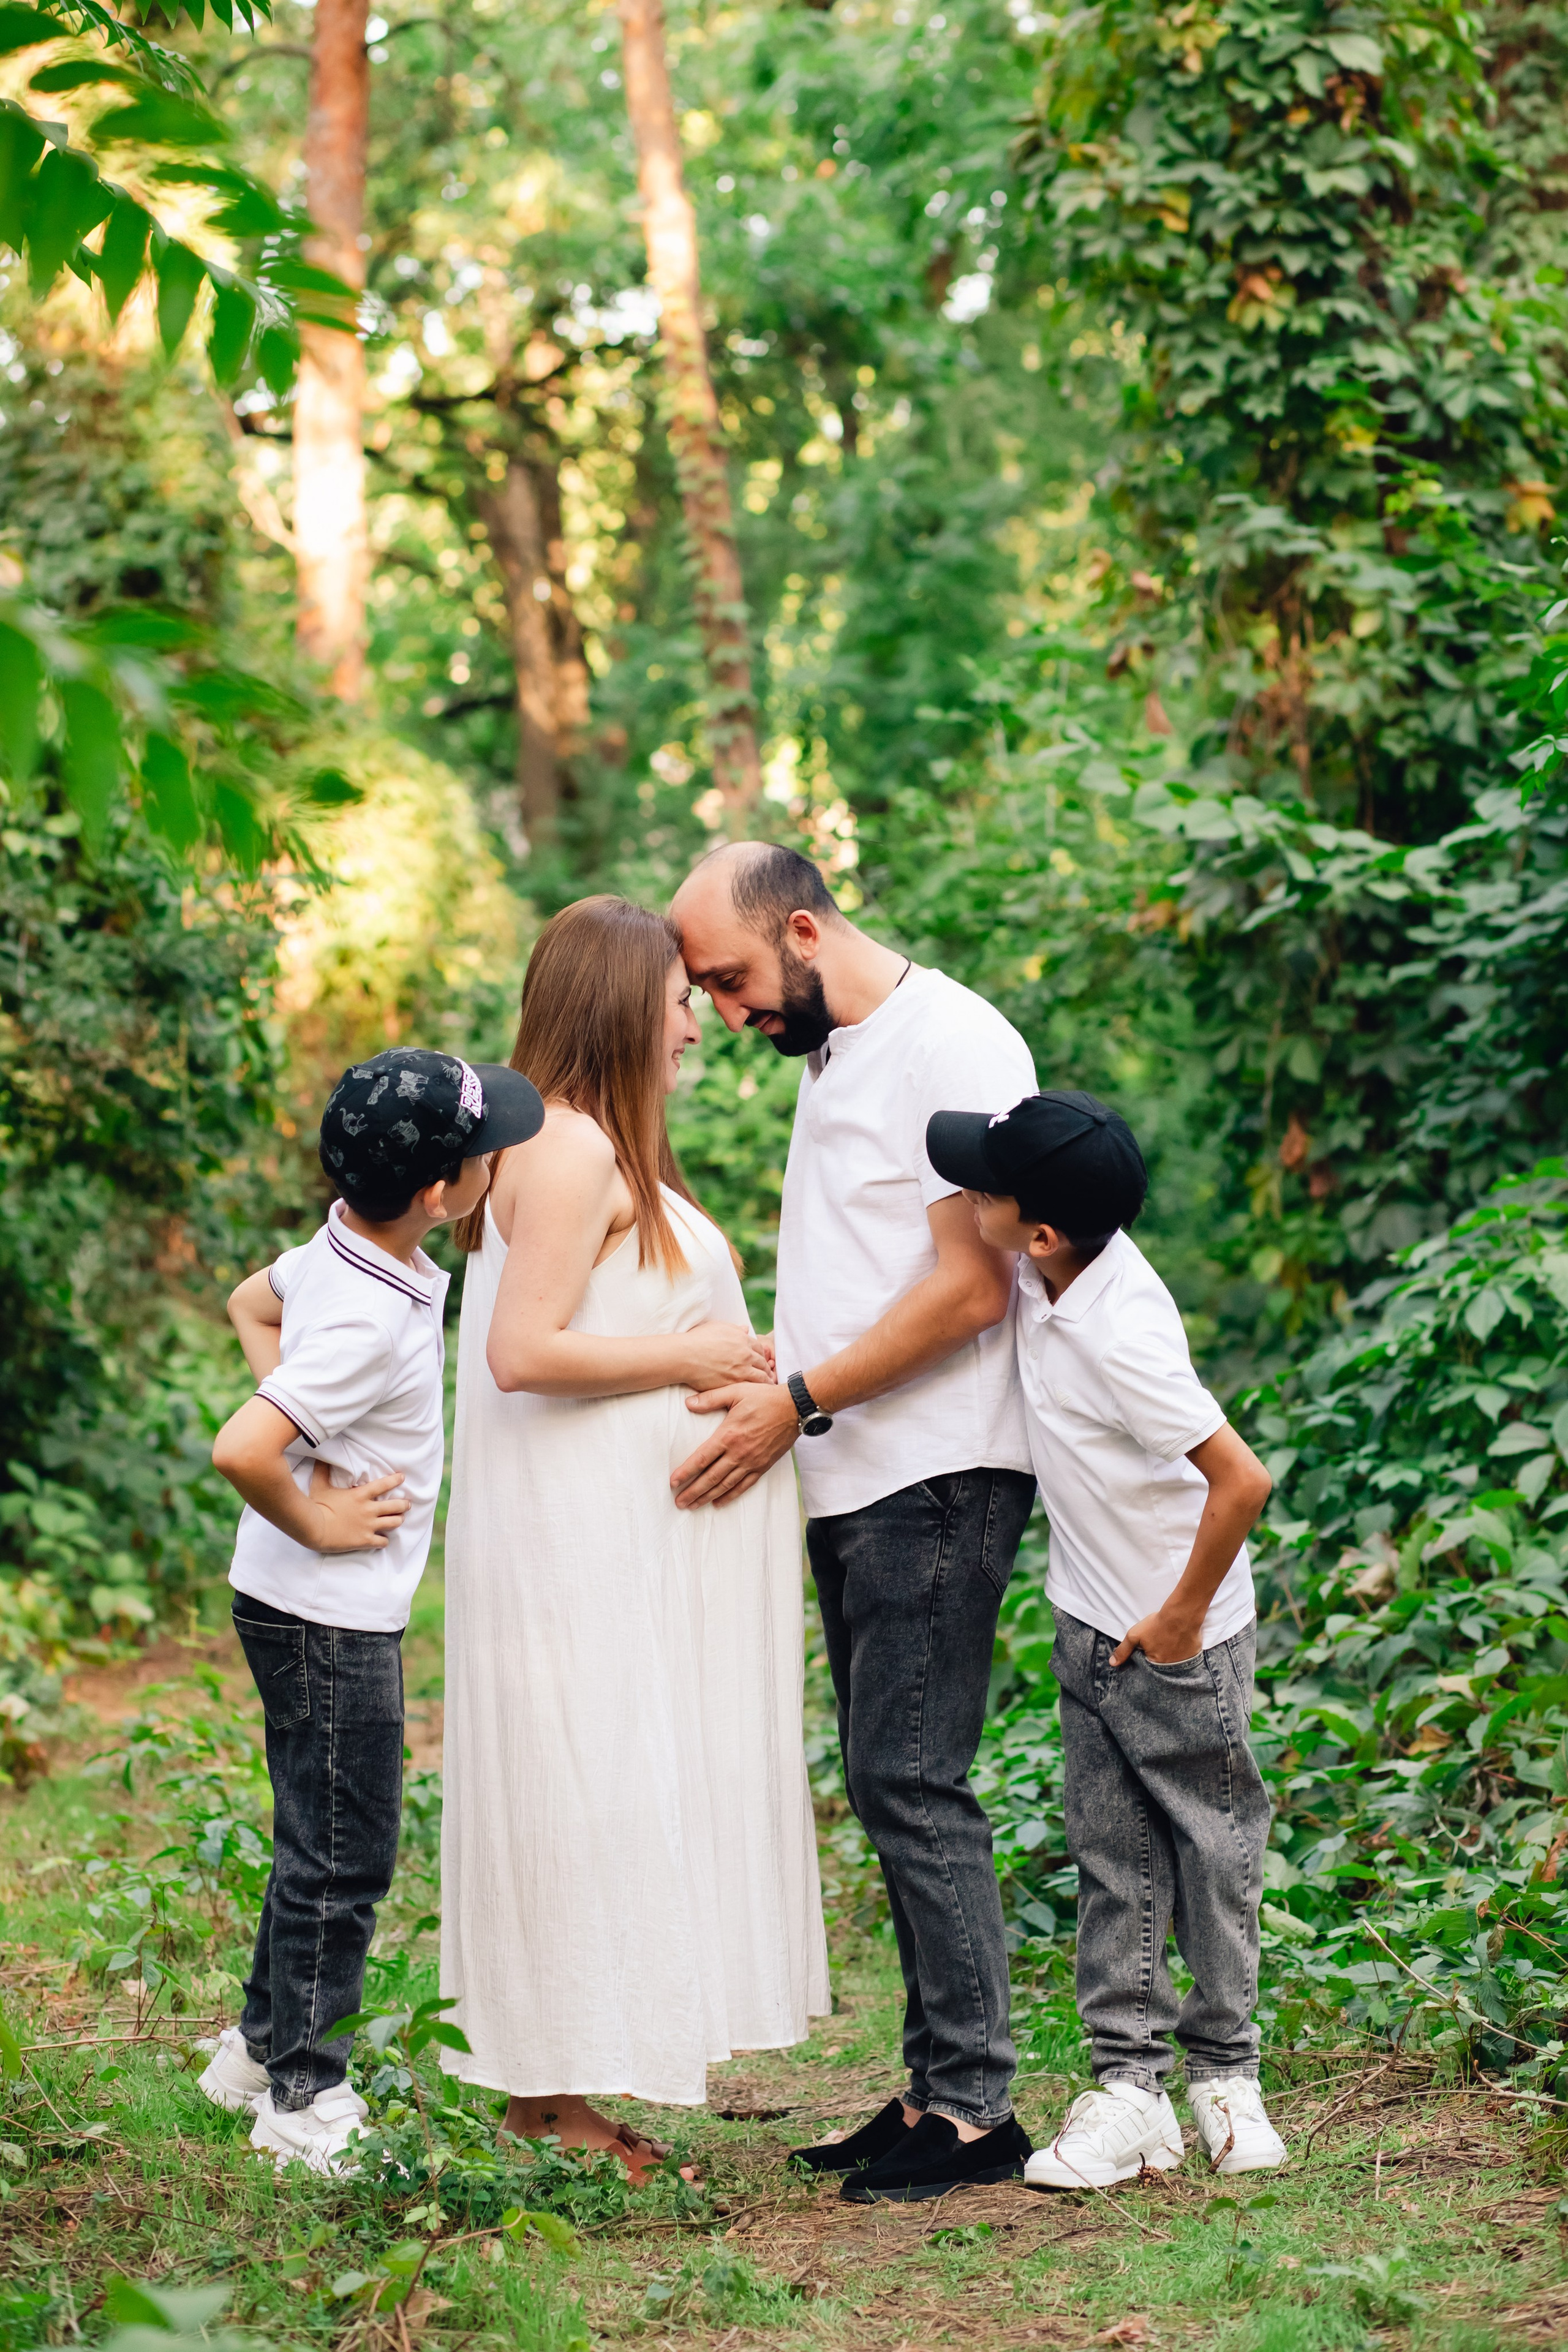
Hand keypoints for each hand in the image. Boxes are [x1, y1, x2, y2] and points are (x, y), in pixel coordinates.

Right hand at [306, 1461, 409, 1553]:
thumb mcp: (320, 1486)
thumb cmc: (317, 1507)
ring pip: (394, 1523)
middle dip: (404, 1504)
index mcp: (360, 1495)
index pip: (383, 1484)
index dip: (395, 1480)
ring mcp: (368, 1526)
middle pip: (396, 1506)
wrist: (314, 1529)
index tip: (402, 1477)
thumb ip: (323, 1471)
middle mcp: (368, 1510)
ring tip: (399, 1519)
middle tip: (407, 1504)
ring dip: (398, 1520)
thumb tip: (320, 1458)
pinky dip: (384, 1541)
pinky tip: (383, 1540)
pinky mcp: (365, 1540)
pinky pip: (383, 1542)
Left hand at [670, 1381, 798, 1509]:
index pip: (702, 1458)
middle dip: (693, 1491)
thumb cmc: (764, 1397)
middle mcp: (739, 1453)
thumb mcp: (735, 1391)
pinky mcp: (763, 1466)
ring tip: (693, 1505)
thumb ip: (710, 1398)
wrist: (795, 1407)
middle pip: (711, 1477)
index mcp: (729, 1435)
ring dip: (707, 1497)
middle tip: (678, 1502)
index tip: (673, 1482)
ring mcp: (752, 1462)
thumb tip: (688, 1403)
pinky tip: (719, 1503)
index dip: (686, 1472)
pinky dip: (731, 1496)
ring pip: (725, 1485)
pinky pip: (744, 1485)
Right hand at [677, 1320, 773, 1390]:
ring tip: (768, 1386)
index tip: (762, 1360)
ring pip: (760, 1377)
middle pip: (762, 1363)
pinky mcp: (734, 1383)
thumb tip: (746, 1329)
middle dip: (767, 1369)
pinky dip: (756, 1390)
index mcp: (742, 1339)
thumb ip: (734, 1329)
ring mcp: (740, 1370)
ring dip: (766, 1381)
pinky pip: (750, 1387)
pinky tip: (756, 1393)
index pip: (759, 1348)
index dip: (761, 1355)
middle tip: (770, 1374)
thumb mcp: (717, 1327)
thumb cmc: (697, 1339)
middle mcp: (745, 1354)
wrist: (684, 1356)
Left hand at [1111, 1609, 1203, 1667]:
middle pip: (1162, 1665)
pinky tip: (1180, 1641)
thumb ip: (1123, 1650)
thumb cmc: (1157, 1625)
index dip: (1147, 1656)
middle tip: (1160, 1641)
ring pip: (1175, 1662)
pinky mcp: (1194, 1655)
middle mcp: (1171, 1668)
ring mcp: (1184, 1662)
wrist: (1182, 1615)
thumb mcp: (1134, 1635)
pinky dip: (1183, 1651)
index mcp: (1155, 1664)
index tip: (1149, 1647)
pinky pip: (1187, 1658)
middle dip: (1160, 1655)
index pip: (1148, 1667)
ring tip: (1170, 1641)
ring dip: (1172, 1654)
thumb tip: (1113, 1663)